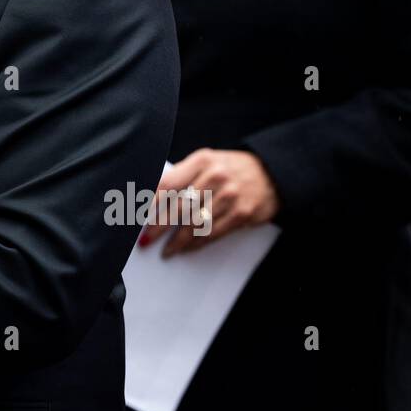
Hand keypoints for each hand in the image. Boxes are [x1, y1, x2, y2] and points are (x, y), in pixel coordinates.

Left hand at [140, 149, 279, 257]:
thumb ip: (184, 176)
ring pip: (196, 223)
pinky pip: (214, 233)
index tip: (138, 217)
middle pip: (179, 207)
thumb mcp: (207, 162)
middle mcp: (215, 176)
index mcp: (202, 160)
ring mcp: (230, 195)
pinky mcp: (242, 213)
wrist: (273, 174)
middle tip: (146, 240)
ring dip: (178, 241)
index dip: (150, 204)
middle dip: (159, 227)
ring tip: (166, 250)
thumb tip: (153, 198)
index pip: (168, 184)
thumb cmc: (232, 169)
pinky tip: (187, 248)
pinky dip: (197, 243)